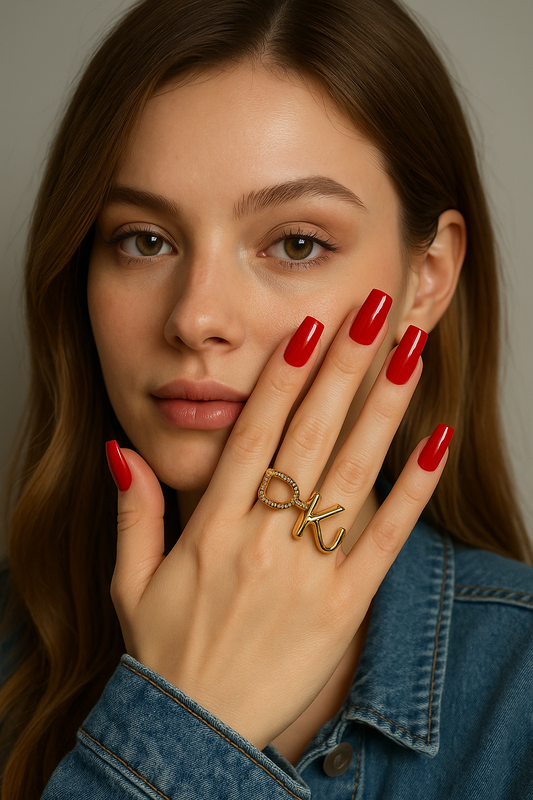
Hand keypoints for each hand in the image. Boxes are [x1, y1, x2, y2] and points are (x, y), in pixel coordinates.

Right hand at [107, 292, 451, 750]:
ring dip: (383, 408)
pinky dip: (413, 489)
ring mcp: (306, 572)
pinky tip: (434, 441)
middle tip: (373, 311)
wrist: (198, 728)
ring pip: (351, 473)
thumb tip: (123, 450)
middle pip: (309, 435)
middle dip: (345, 366)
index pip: (253, 433)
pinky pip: (384, 539)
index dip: (284, 376)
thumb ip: (132, 511)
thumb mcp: (130, 581)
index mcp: (212, 528)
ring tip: (410, 353)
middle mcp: (261, 540)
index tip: (311, 329)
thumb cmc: (166, 650)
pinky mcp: (343, 606)